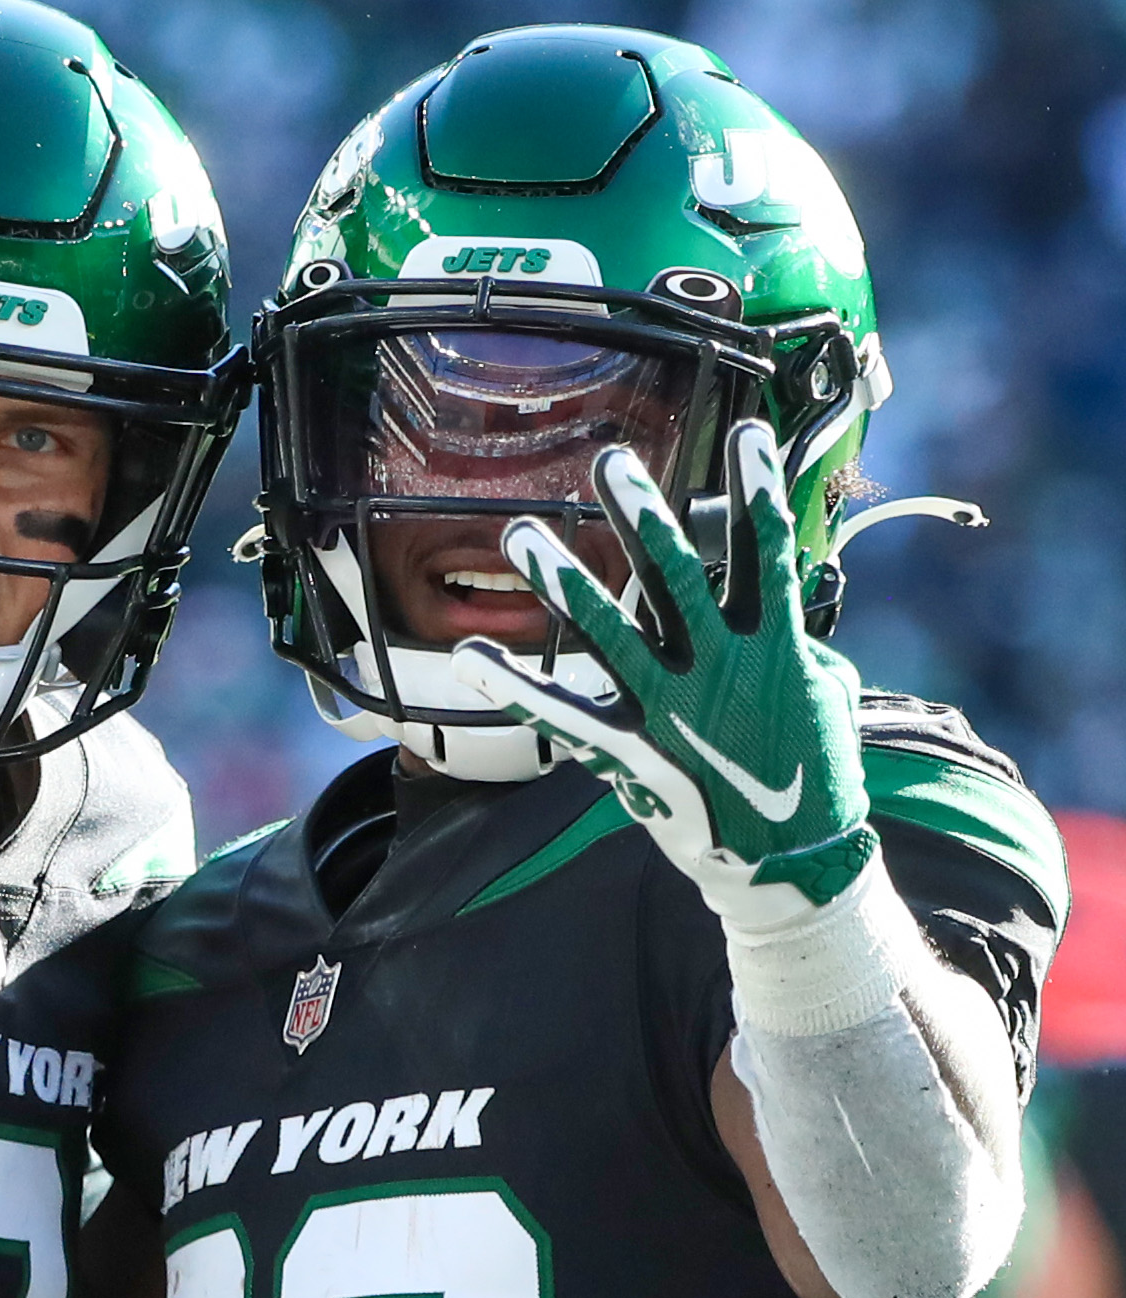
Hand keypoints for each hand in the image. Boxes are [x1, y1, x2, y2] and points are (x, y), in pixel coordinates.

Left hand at [451, 421, 874, 930]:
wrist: (794, 866)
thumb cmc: (814, 777)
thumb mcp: (829, 698)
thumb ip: (801, 647)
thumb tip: (783, 622)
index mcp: (774, 647)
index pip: (766, 553)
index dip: (755, 492)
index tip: (746, 430)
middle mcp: (719, 667)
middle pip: (672, 578)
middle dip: (641, 516)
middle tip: (609, 461)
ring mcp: (671, 708)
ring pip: (609, 634)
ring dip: (561, 585)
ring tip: (520, 537)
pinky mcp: (633, 751)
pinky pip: (563, 714)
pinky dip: (513, 687)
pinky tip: (468, 656)